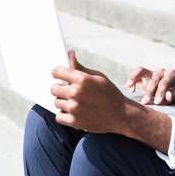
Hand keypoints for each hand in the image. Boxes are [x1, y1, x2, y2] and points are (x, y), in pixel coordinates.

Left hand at [51, 51, 172, 152]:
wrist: (121, 114)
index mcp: (82, 79)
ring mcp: (74, 108)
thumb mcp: (97, 76)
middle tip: (70, 91)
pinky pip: (59, 116)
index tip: (60, 76)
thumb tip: (69, 54)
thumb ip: (80, 67)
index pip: (56, 72)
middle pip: (53, 88)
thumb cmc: (109, 93)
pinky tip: (74, 112)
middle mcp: (76, 93)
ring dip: (63, 102)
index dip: (58, 73)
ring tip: (76, 102)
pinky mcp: (74, 121)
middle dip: (60, 88)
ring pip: (56, 102)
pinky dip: (64, 115)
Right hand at [125, 67, 174, 114]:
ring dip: (135, 78)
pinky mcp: (144, 78)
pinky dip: (132, 81)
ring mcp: (151, 73)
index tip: (157, 102)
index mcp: (172, 75)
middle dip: (149, 91)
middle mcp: (161, 72)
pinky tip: (130, 90)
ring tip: (129, 86)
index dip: (161, 92)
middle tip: (145, 102)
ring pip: (141, 70)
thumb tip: (168, 96)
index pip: (165, 82)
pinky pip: (136, 75)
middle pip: (154, 79)